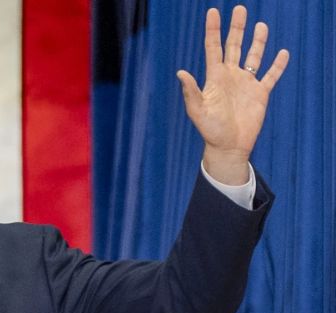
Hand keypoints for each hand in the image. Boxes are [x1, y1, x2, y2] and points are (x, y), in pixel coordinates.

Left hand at [176, 5, 289, 183]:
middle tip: (239, 9)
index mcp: (215, 77)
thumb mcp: (198, 111)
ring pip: (254, 56)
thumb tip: (181, 73)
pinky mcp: (260, 94)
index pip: (213, 47)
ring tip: (261, 25)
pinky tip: (282, 53)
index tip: (213, 12)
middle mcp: (231, 76)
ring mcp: (246, 84)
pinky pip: (271, 76)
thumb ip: (191, 91)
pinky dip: (277, 65)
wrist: (228, 146)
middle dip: (237, 28)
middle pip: (234, 46)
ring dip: (258, 41)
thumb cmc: (210, 130)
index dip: (213, 30)